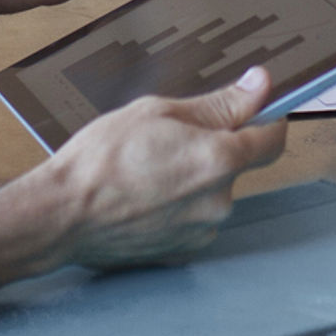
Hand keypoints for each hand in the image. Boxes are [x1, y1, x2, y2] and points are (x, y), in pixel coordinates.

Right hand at [0, 68, 287, 313]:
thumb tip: (261, 85)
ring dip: (194, 178)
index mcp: (220, 159)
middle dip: (214, 147)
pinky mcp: (183, 250)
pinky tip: (145, 196)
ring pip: (213, 191)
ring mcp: (202, 230)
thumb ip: (219, 103)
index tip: (255, 109)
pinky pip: (195, 218)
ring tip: (149, 170)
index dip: (267, 119)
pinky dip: (179, 205)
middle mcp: (220, 200)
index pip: (272, 138)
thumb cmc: (102, 158)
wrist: (62, 214)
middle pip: (237, 164)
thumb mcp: (159, 112)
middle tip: (169, 138)